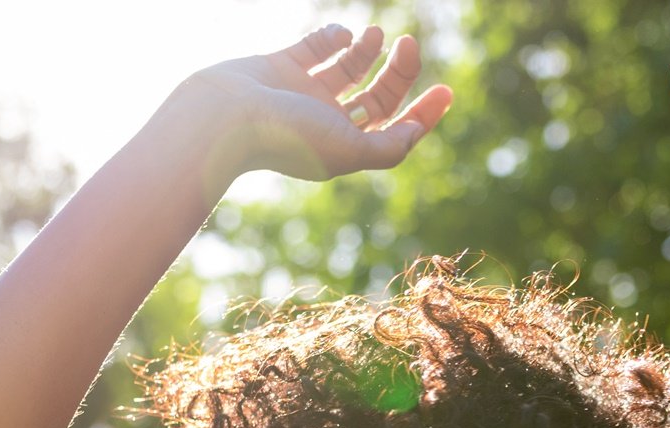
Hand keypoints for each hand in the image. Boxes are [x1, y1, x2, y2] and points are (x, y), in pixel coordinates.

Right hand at [178, 23, 453, 181]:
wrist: (223, 117)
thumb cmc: (286, 137)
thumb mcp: (348, 150)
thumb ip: (388, 148)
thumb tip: (415, 132)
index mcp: (342, 147)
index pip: (392, 131)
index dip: (422, 114)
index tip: (446, 90)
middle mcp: (325, 122)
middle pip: (376, 97)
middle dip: (398, 73)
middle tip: (408, 46)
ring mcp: (302, 94)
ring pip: (348, 69)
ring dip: (368, 50)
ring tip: (376, 35)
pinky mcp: (281, 67)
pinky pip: (316, 47)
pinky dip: (333, 37)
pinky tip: (342, 35)